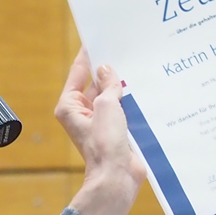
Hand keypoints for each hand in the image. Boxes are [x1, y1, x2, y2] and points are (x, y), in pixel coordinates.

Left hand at [53, 48, 144, 214]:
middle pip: (96, 83)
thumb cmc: (105, 145)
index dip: (88, 54)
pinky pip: (123, 108)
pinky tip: (145, 87)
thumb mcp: (107, 106)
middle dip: (109, 68)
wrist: (117, 177)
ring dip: (123, 84)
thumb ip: (108, 85)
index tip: (97, 37)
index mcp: (70, 105)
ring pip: (112, 95)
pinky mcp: (116, 130)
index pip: (78, 72)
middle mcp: (82, 112)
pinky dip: (132, 99)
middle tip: (124, 47)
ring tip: (137, 63)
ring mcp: (100, 121)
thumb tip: (107, 70)